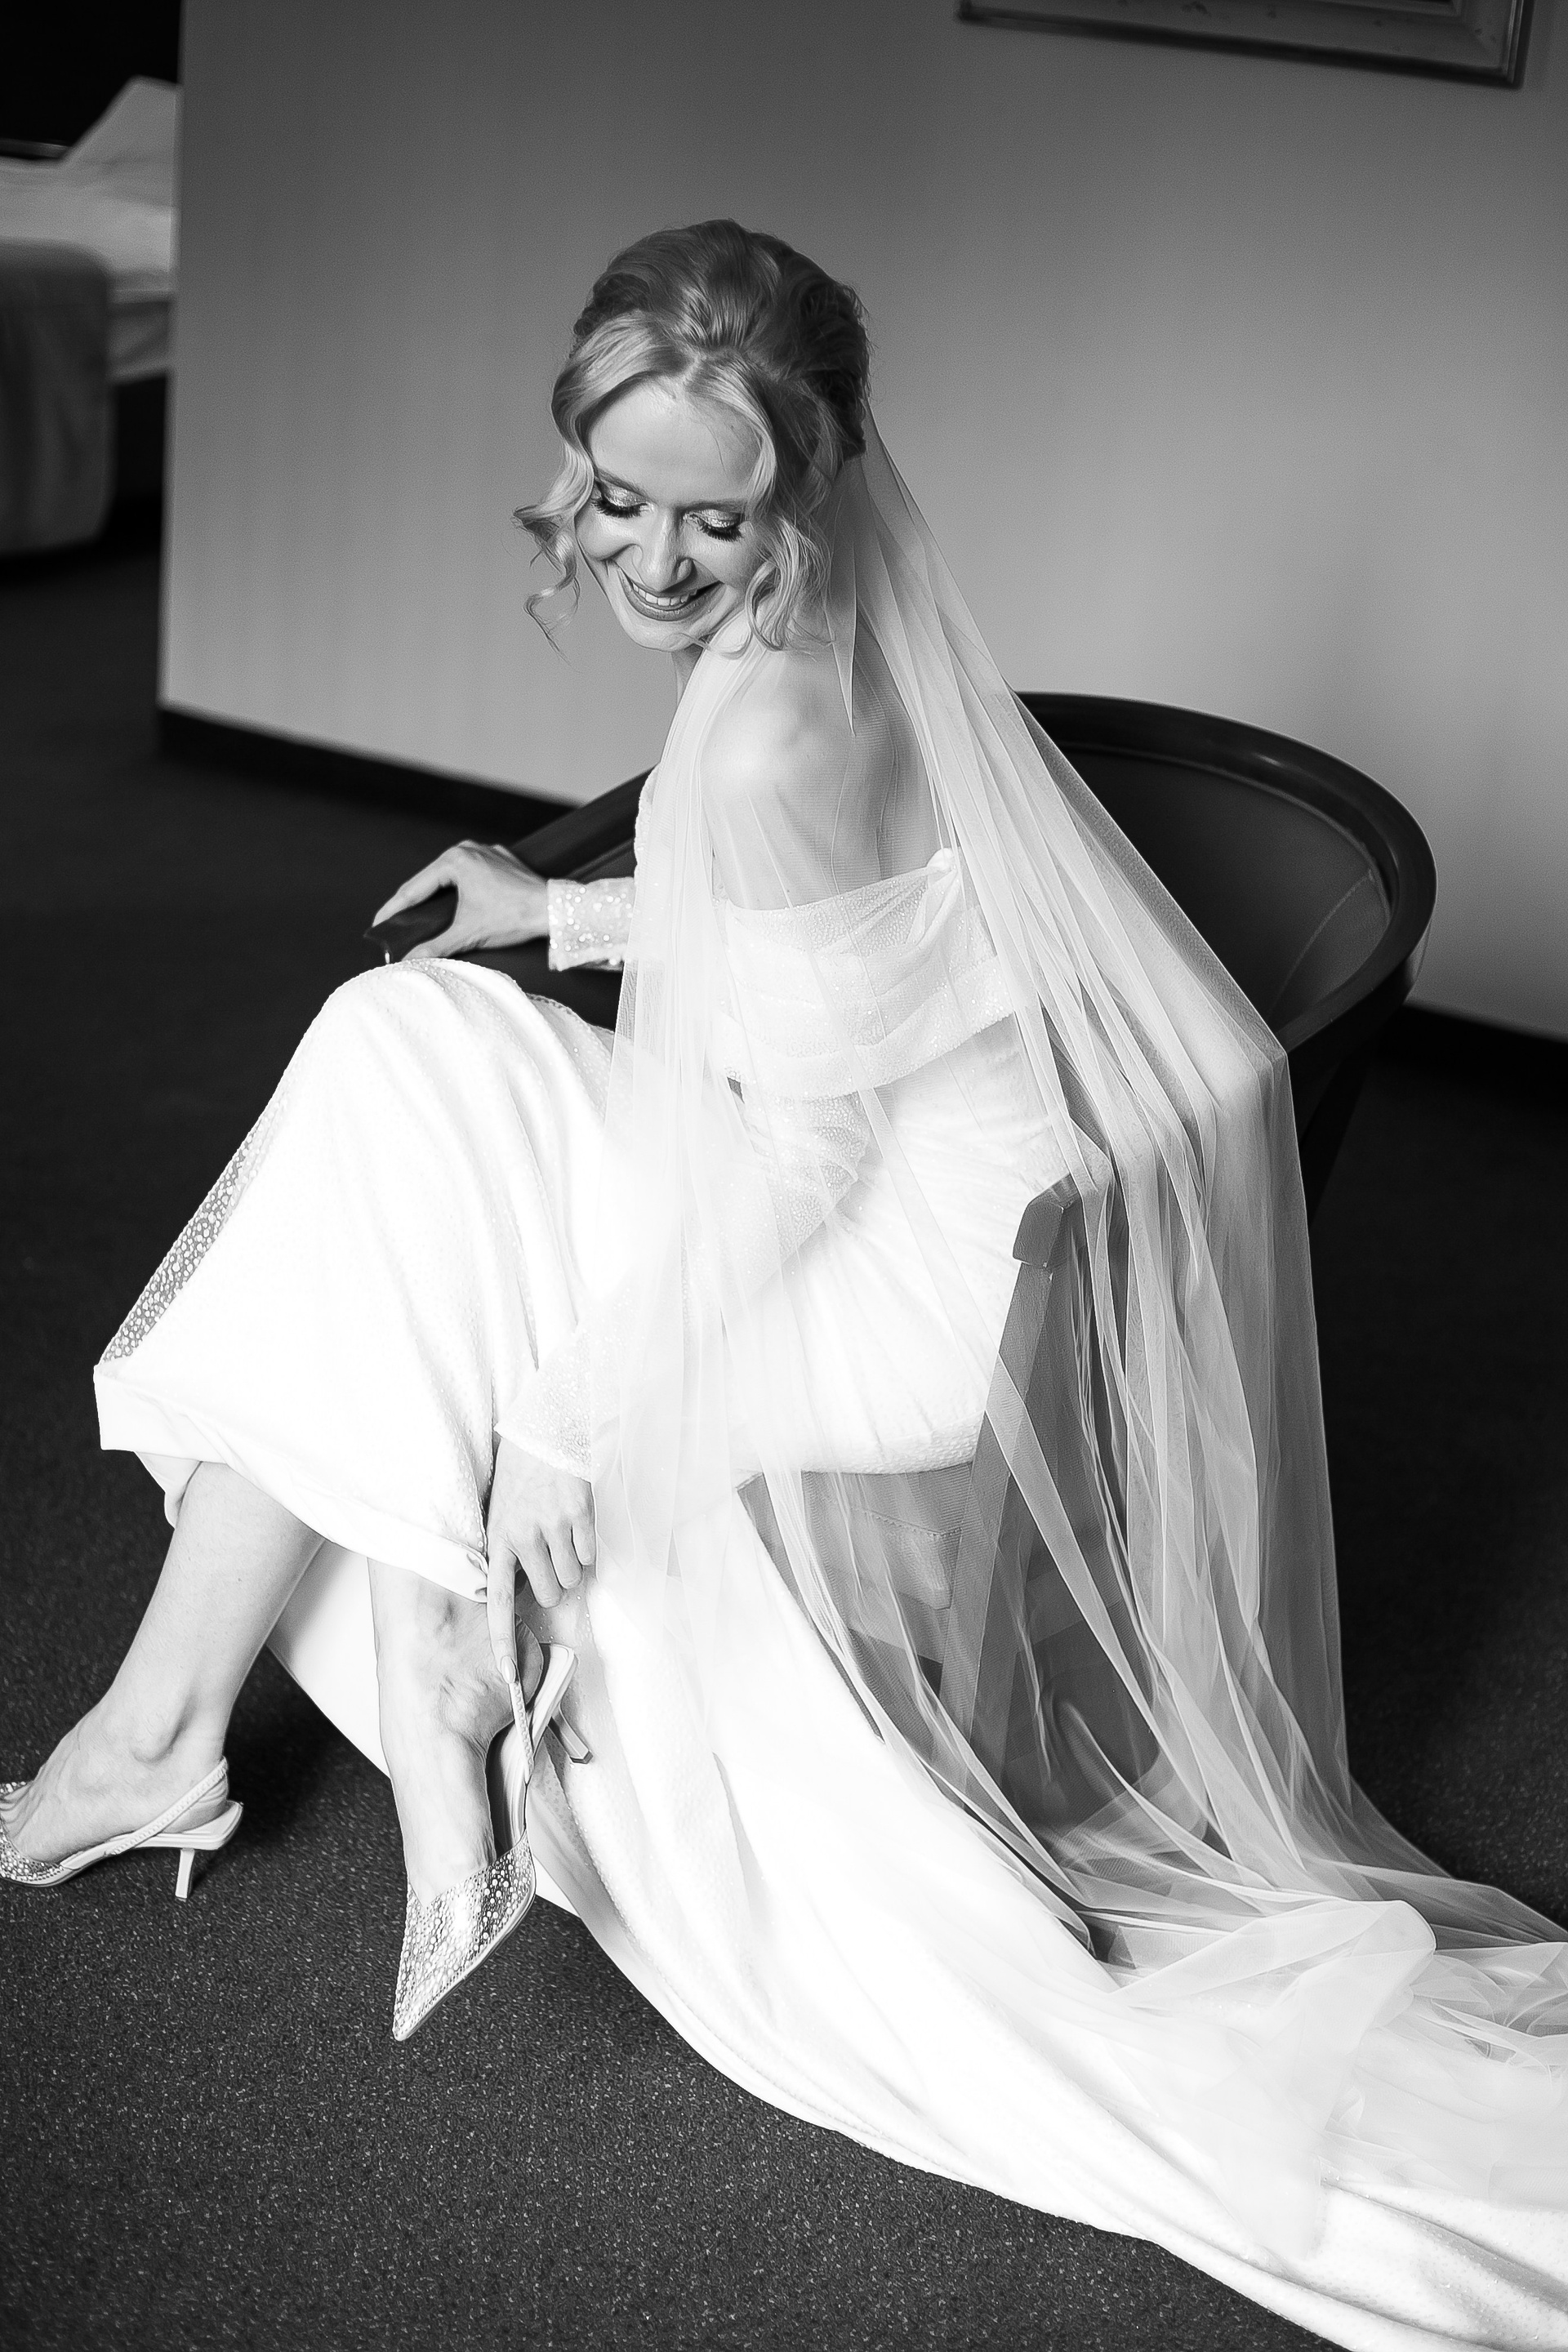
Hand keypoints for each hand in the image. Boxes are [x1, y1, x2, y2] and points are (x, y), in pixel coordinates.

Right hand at [372, 841, 548, 959]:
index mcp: (454, 860)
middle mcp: (468, 849)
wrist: (555, 910)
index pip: (414, 888)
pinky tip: (454, 904)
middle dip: (412, 902)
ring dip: (436, 895)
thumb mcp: (469, 934)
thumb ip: (435, 948)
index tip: (378, 925)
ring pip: (451, 877)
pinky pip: (472, 875)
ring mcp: (487, 853)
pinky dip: (460, 890)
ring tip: (419, 915)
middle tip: (394, 923)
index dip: (393, 910)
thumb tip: (408, 963)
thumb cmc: (514, 917)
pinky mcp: (502, 861)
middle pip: (430, 880)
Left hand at [483, 1438, 594, 1687]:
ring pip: (574, 1575)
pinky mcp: (579, 1514)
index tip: (509, 1675)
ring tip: (564, 1528)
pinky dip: (589, 1544)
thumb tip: (519, 1594)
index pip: (498, 1602)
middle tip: (553, 1550)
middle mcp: (522, 1536)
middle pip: (551, 1592)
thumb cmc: (521, 1477)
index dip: (504, 1641)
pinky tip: (577, 1519)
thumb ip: (507, 1553)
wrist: (545, 1431)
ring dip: (575, 1560)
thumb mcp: (501, 1514)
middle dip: (557, 1579)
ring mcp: (552, 1526)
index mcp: (498, 1540)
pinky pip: (591, 1553)